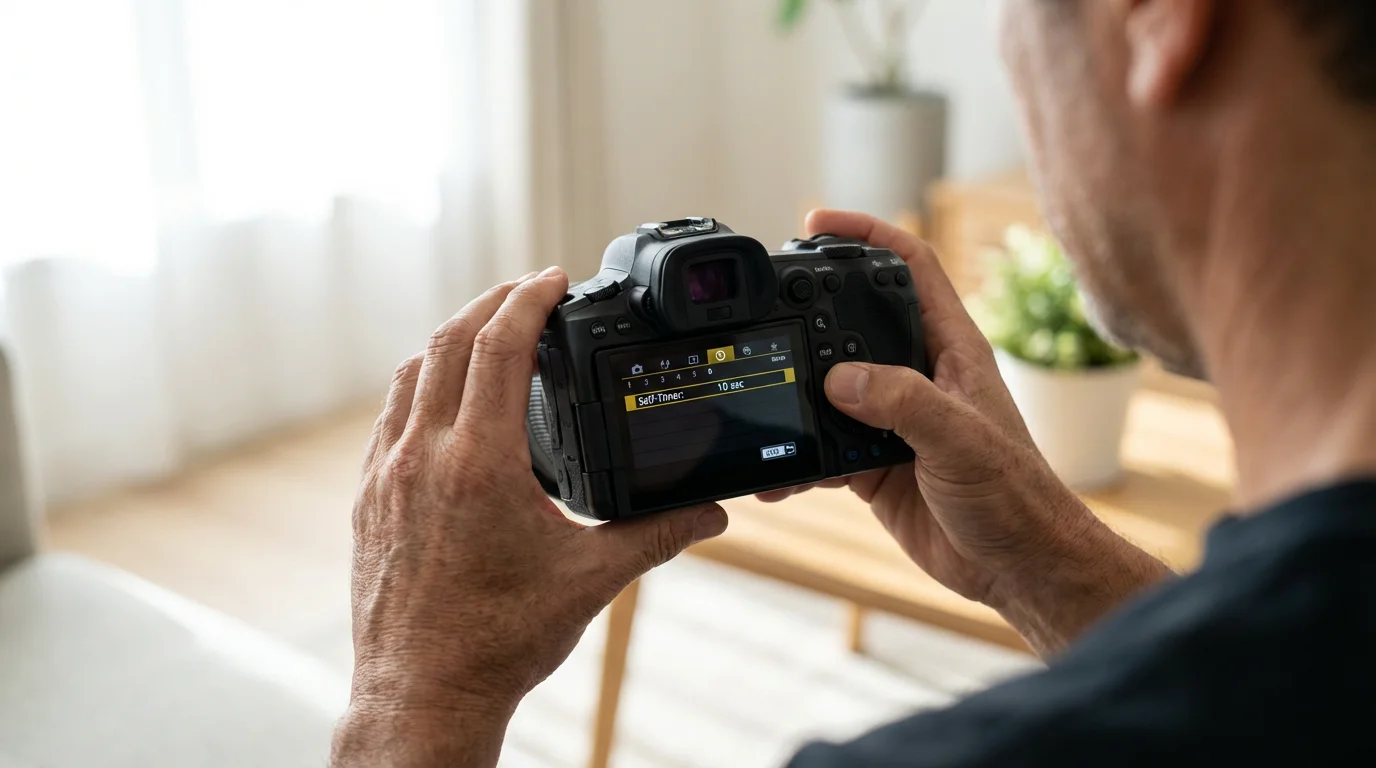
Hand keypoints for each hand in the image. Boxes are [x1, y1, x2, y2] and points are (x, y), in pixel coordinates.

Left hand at [332, 268, 727, 766]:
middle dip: (490, 304)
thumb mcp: (591, 580)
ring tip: (488, 334)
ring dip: (451, 341)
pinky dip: (420, 387)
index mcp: (480, 463)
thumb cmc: (499, 641)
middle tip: (527, 291)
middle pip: (448, 343)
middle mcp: (423, 457)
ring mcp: (386, 476)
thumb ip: (656, 535)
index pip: (498, 347)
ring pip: (410, 375)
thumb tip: (712, 515)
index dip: (528, 301)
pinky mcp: (369, 499)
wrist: (424, 693)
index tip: (552, 280)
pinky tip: (445, 402)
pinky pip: (389, 418)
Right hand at [759, 211, 1167, 654]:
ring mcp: (894, 420)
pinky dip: (796, 459)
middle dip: (812, 309)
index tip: (816, 223)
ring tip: (763, 395)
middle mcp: (919, 376)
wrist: (1016, 567)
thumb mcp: (961, 439)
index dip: (866, 234)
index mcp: (951, 349)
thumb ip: (903, 402)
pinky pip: (822, 448)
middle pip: (856, 320)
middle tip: (769, 306)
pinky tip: (776, 475)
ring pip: (831, 387)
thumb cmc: (1015, 497)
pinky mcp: (874, 464)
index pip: (909, 266)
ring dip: (796, 392)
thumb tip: (840, 379)